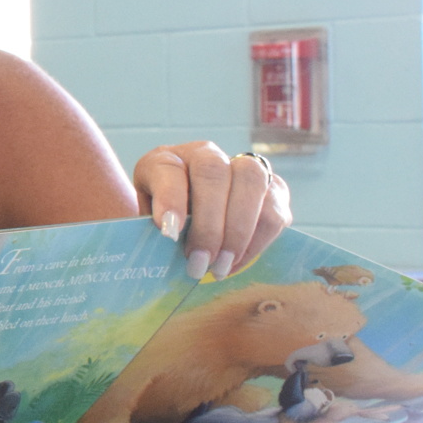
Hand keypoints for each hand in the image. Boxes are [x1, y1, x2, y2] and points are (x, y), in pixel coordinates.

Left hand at [134, 142, 290, 278]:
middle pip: (213, 172)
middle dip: (209, 224)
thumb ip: (151, 230)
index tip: (169, 233)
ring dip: (238, 232)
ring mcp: (241, 166)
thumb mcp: (148, 224)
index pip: (167, 168)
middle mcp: (204, 154)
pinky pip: (274, 208)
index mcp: (165, 159)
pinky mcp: (273, 187)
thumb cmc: (165, 224)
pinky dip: (258, 240)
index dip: (170, 198)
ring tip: (221, 267)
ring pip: (252, 181)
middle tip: (200, 262)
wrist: (194, 220)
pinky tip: (237, 262)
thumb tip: (166, 245)